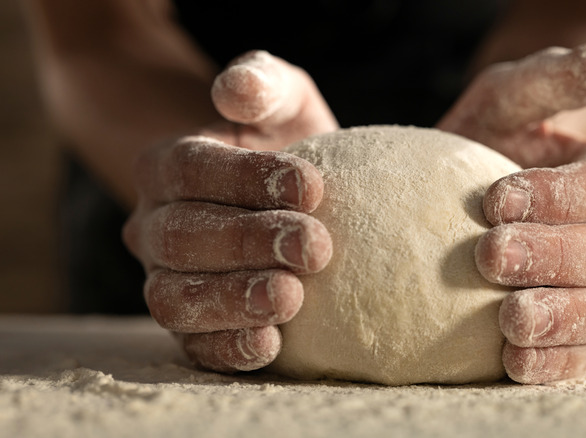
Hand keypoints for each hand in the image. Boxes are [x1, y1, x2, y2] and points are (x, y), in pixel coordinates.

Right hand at [123, 51, 336, 371]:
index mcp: (168, 166)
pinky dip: (227, 349)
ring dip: (231, 300)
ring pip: (175, 298)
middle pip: (180, 237)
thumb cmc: (289, 144)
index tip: (311, 188)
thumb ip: (264, 82)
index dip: (246, 179)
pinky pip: (194, 347)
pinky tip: (271, 344)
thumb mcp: (285, 100)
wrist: (295, 202)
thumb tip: (235, 89)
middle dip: (247, 242)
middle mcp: (154, 227)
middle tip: (315, 247)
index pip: (190, 170)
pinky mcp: (192, 328)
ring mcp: (166, 280)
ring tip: (290, 298)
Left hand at [438, 44, 585, 383]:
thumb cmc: (490, 144)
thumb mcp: (506, 102)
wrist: (472, 206)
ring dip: (556, 317)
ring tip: (509, 318)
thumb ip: (546, 80)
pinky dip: (553, 363)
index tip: (494, 199)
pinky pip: (581, 356)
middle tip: (490, 255)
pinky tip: (515, 361)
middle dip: (551, 256)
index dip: (557, 195)